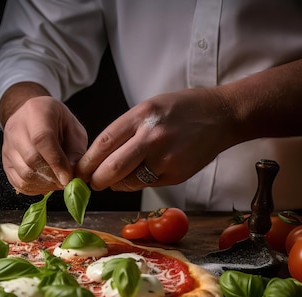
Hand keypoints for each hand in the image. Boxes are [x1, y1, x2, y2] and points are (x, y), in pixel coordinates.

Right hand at [2, 96, 87, 194]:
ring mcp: (7, 145)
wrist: (34, 116)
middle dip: (51, 176)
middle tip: (65, 181)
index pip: (42, 139)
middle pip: (31, 159)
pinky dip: (33, 189)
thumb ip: (75, 151)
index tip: (67, 178)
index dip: (56, 162)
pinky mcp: (4, 161)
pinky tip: (45, 185)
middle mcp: (16, 127)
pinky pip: (17, 182)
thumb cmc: (57, 122)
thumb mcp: (74, 129)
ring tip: (56, 182)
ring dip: (43, 184)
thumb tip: (71, 175)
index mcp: (36, 111)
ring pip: (23, 174)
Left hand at [75, 87, 236, 190]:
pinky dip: (137, 184)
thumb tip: (100, 157)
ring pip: (128, 182)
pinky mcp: (176, 174)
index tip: (80, 170)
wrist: (222, 115)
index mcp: (141, 116)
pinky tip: (141, 174)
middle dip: (96, 180)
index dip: (87, 162)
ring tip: (117, 178)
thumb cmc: (182, 109)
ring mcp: (166, 158)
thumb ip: (125, 130)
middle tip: (92, 182)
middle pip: (112, 169)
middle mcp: (152, 137)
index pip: (104, 144)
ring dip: (116, 184)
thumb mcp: (149, 107)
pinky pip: (146, 185)